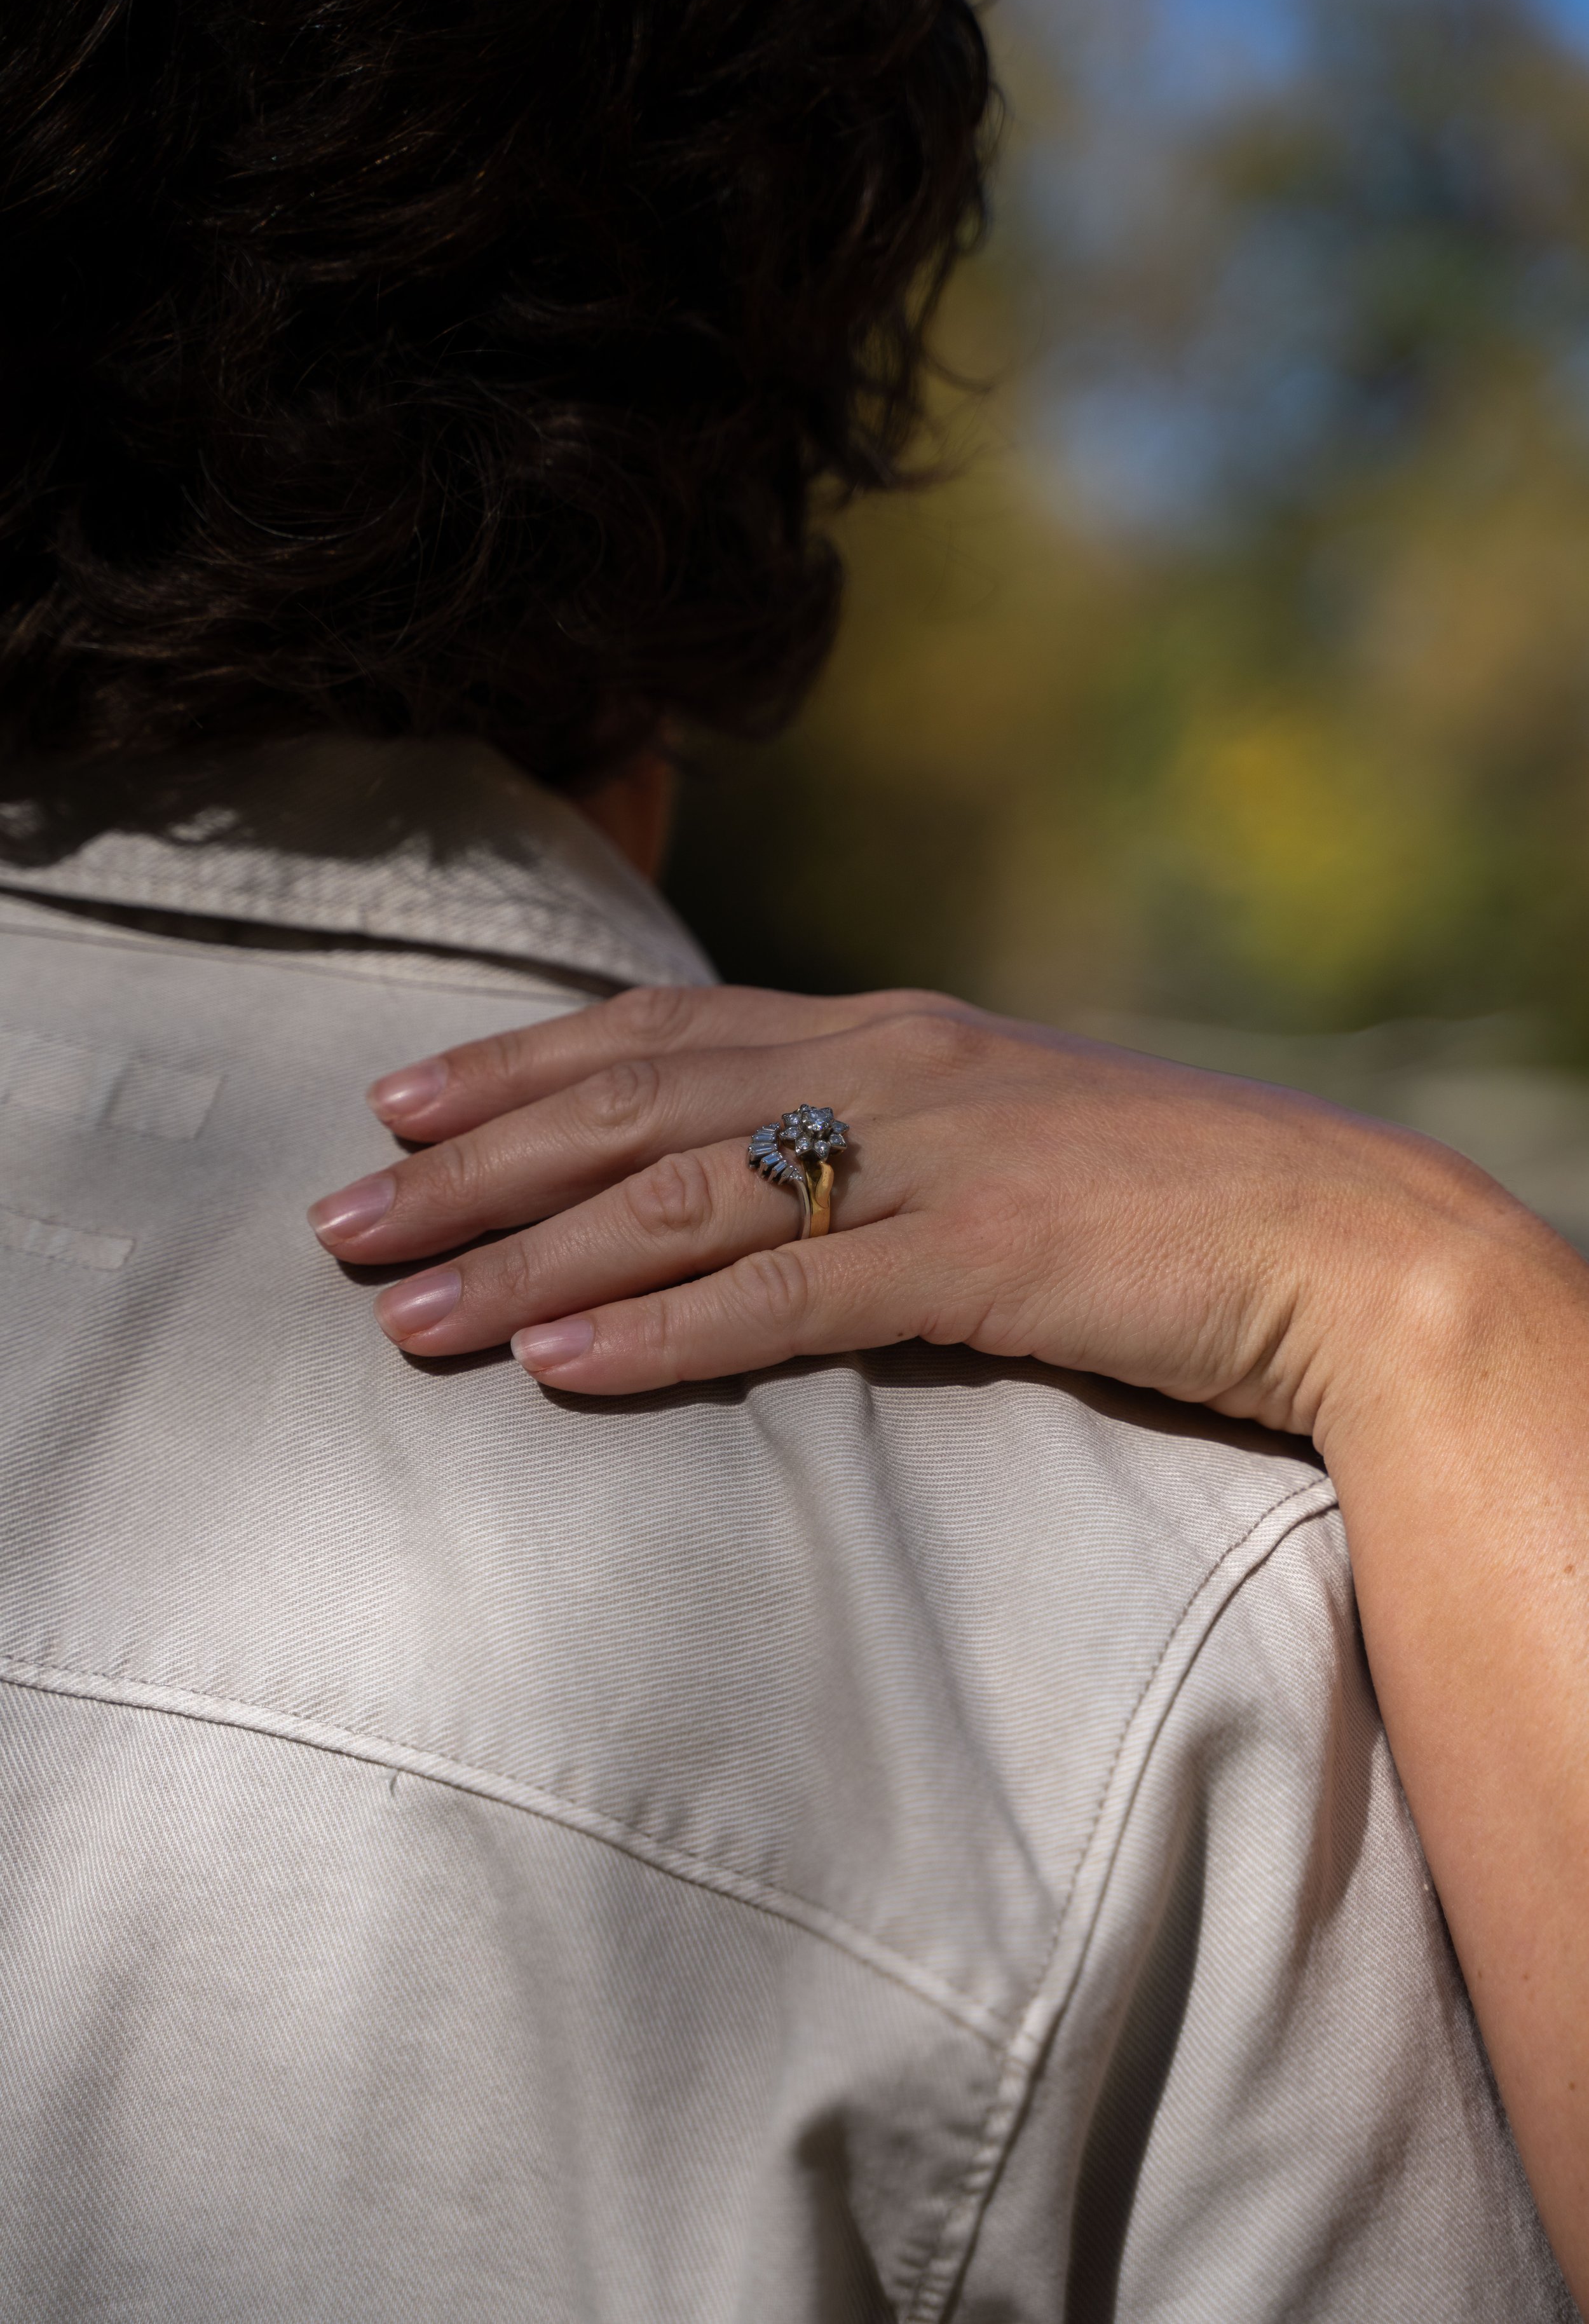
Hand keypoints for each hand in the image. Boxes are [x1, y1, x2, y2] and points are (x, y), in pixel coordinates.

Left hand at [305, 983, 1543, 1436]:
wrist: (1336, 1233)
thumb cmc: (1159, 1196)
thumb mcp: (993, 1133)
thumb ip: (873, 1138)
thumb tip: (762, 1183)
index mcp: (885, 1030)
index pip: (655, 1030)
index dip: (510, 1066)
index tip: (391, 1107)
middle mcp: (886, 1068)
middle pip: (630, 1105)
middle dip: (470, 1167)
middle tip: (334, 1225)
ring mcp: (931, 1156)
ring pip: (679, 1198)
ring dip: (528, 1259)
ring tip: (401, 1316)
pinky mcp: (980, 1259)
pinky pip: (787, 1298)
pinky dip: (663, 1335)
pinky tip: (559, 1377)